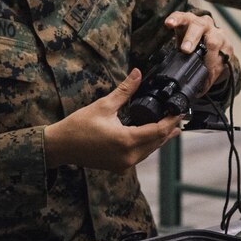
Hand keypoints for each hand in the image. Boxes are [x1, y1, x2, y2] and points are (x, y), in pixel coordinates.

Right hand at [44, 69, 181, 171]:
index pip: (158, 131)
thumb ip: (125, 90)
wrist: (61, 146)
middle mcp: (128, 156)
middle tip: (178, 119)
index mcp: (126, 140)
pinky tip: (148, 138)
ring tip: (169, 129)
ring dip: (159, 139)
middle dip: (168, 130)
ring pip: (149, 151)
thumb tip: (137, 73)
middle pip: (157, 143)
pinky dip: (146, 146)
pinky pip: (139, 156)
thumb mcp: (104, 105)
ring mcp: (124, 164)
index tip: (179, 112)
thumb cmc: (79, 125)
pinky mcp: (119, 166)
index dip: (171, 121)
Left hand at [163, 12, 234, 93]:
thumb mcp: (182, 44)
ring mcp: (217, 33)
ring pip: (213, 42)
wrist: (214, 48)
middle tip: (185, 50)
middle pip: (198, 26)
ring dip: (206, 56)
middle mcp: (203, 24)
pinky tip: (211, 74)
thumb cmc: (192, 44)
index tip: (168, 24)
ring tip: (202, 67)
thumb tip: (169, 71)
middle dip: (191, 38)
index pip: (180, 17)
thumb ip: (176, 52)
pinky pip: (222, 56)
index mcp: (188, 21)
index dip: (175, 19)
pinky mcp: (228, 45)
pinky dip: (215, 67)